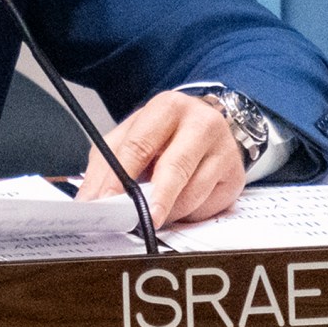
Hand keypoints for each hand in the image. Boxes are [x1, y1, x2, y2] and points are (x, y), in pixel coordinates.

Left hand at [75, 90, 246, 226]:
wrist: (205, 126)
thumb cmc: (164, 132)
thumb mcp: (130, 135)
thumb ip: (106, 163)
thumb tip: (91, 197)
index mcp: (168, 107)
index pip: (140, 145)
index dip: (121, 176)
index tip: (107, 199)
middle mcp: (202, 124)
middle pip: (174, 169)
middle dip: (153, 198)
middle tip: (140, 219)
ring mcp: (224, 150)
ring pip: (192, 193)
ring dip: (168, 211)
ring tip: (154, 210)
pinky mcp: (236, 176)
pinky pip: (208, 206)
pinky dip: (188, 213)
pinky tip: (180, 203)